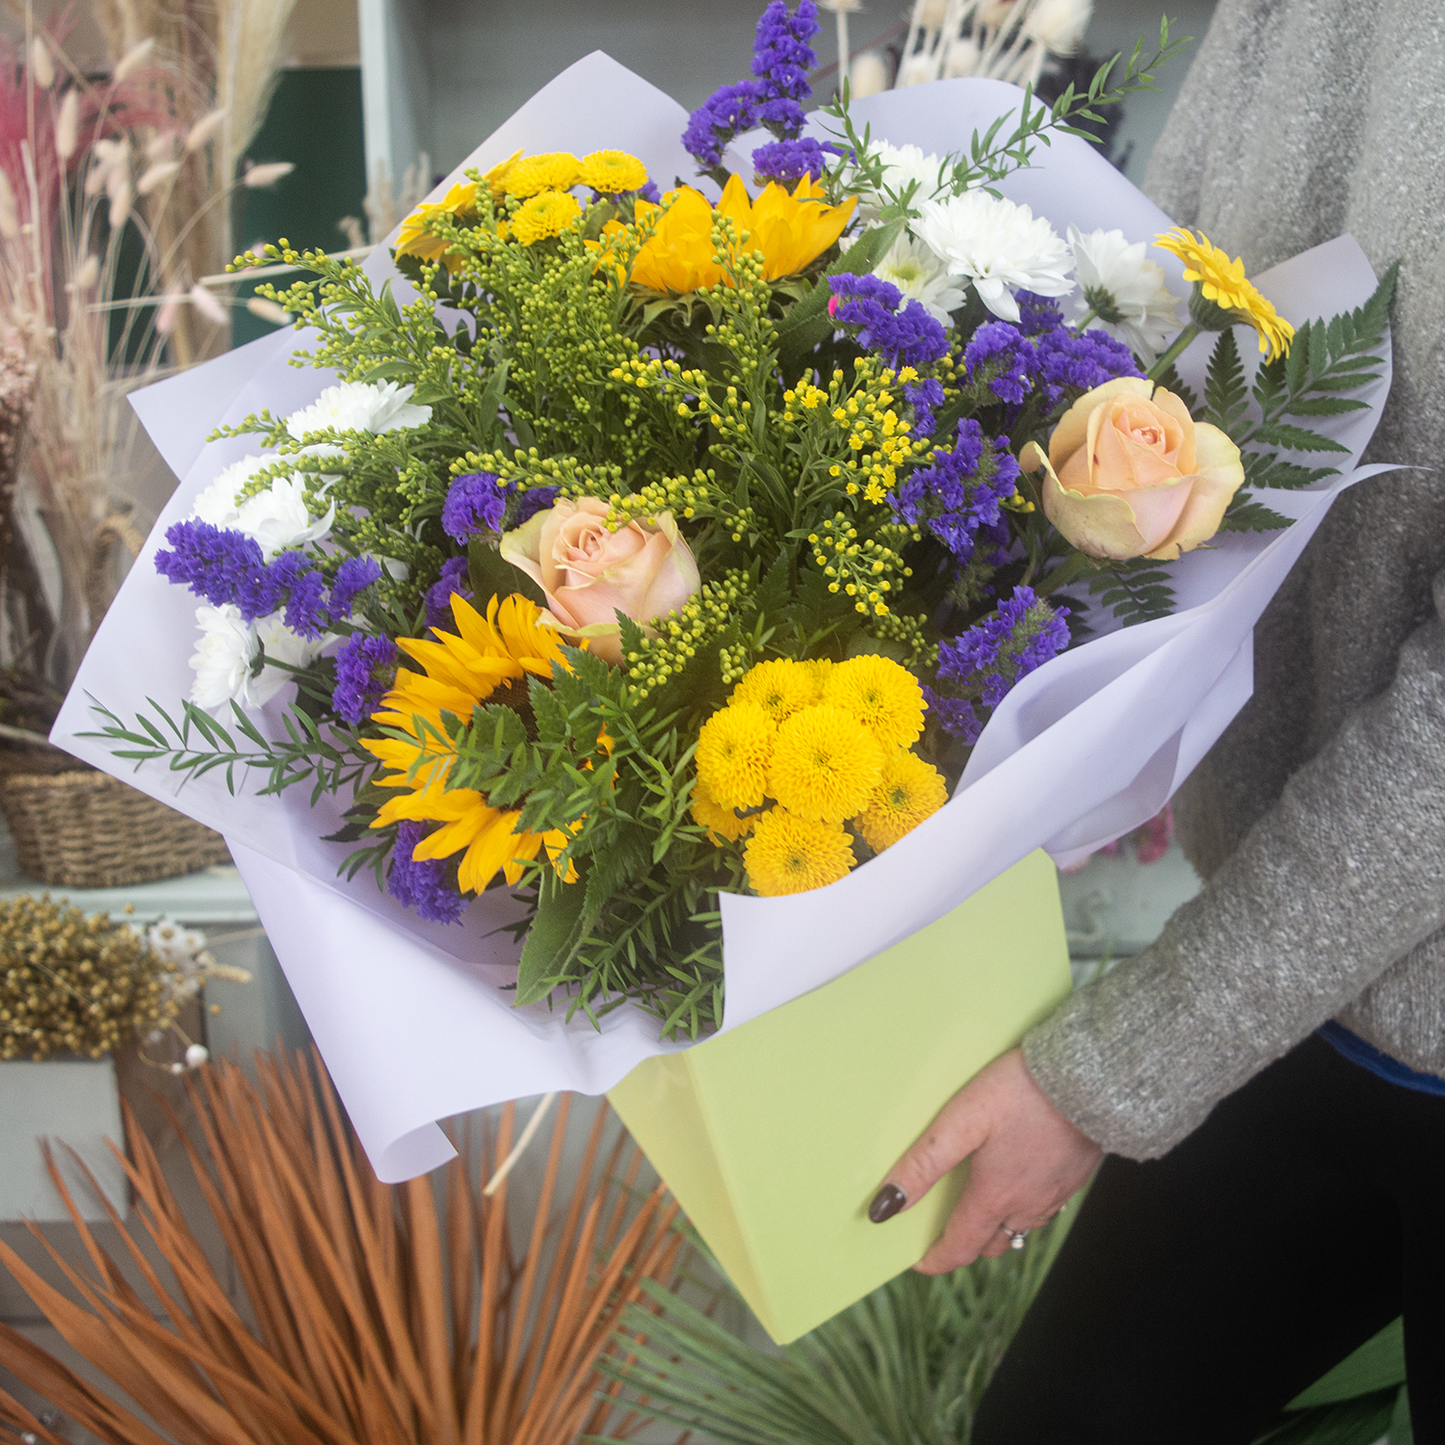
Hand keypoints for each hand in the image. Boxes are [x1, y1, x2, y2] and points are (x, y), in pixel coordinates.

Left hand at [869, 1047, 1102, 1273]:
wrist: (1092, 1078)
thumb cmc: (1023, 1092)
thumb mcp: (962, 1120)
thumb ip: (924, 1163)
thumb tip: (885, 1206)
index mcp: (996, 1197)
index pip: (960, 1247)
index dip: (935, 1259)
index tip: (917, 1261)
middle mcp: (1028, 1207)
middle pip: (990, 1243)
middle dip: (964, 1244)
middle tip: (942, 1231)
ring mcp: (1055, 1194)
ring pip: (1019, 1229)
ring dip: (994, 1228)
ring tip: (975, 1209)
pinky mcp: (1074, 1177)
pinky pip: (1042, 1210)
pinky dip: (1022, 1210)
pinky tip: (1016, 1183)